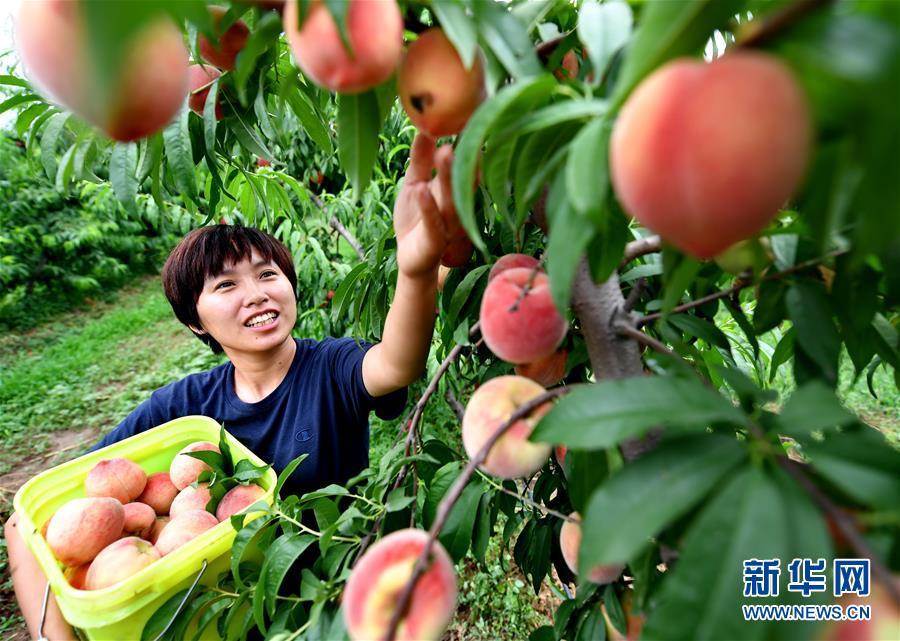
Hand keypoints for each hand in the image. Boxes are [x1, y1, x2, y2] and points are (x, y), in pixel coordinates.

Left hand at [393, 133, 454, 278]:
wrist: (410, 259)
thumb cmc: (416, 220)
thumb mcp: (414, 185)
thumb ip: (421, 160)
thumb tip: (425, 128)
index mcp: (454, 190)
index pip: (464, 165)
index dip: (468, 144)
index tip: (470, 116)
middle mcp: (456, 206)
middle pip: (461, 179)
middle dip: (461, 156)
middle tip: (460, 128)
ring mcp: (448, 226)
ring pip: (451, 200)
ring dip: (448, 177)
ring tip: (445, 153)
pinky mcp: (435, 242)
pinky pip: (433, 223)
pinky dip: (428, 207)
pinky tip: (423, 189)